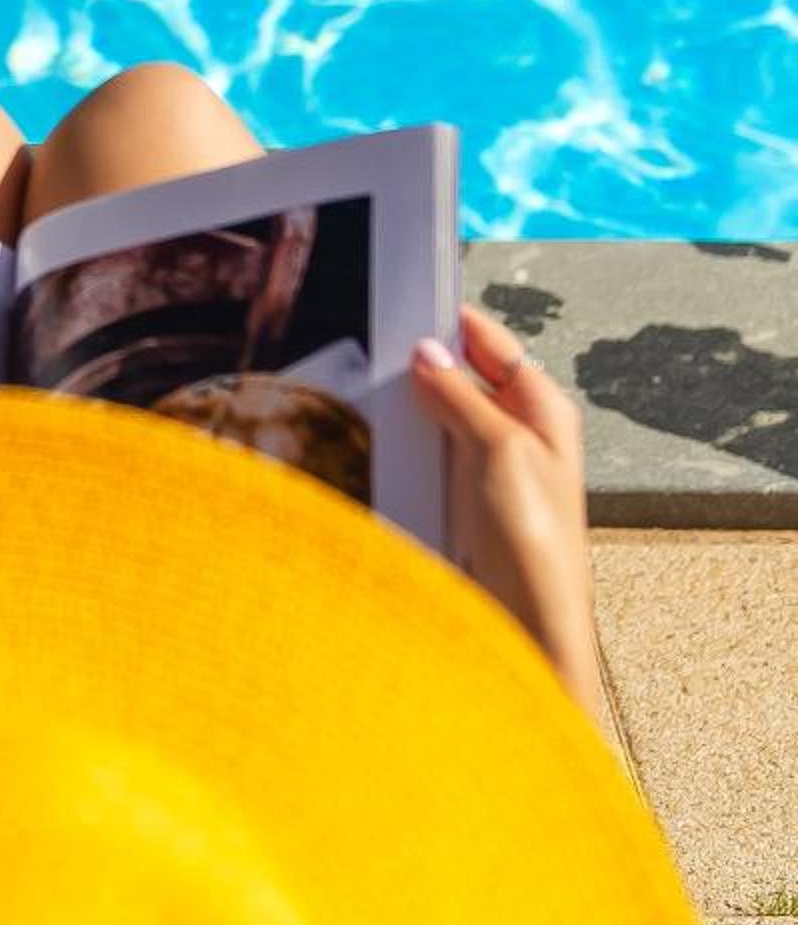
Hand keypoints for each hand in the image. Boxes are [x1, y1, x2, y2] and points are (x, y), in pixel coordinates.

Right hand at [410, 306, 604, 721]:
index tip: (409, 300)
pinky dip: (406, 452)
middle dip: (423, 368)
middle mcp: (519, 433)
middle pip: (461, 378)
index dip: (452, 321)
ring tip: (381, 404)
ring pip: (439, 419)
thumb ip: (460, 396)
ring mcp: (489, 468)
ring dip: (411, 414)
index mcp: (543, 408)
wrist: (528, 624)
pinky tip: (385, 451)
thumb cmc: (535, 542)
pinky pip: (429, 459)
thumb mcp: (498, 449)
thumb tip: (427, 355)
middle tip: (382, 353)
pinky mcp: (464, 501)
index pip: (492, 342)